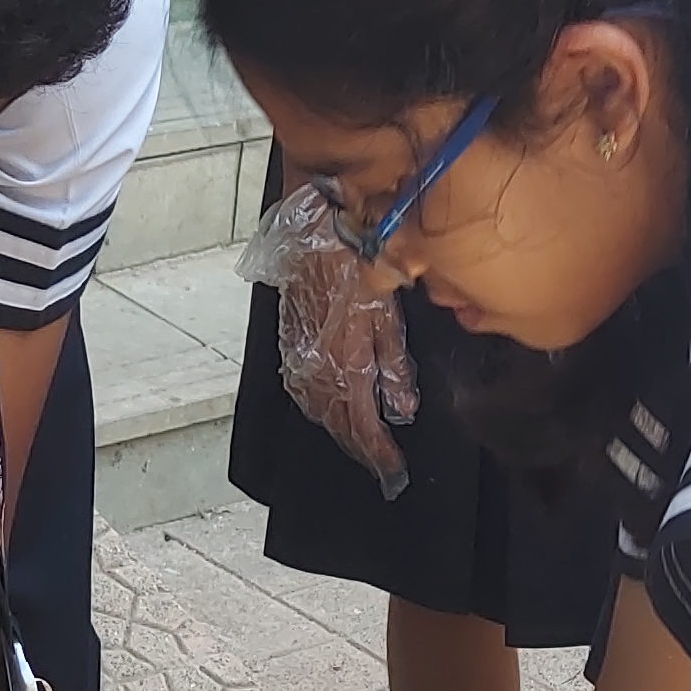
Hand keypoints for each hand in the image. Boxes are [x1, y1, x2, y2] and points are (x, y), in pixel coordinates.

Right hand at [237, 182, 417, 499]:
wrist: (313, 220)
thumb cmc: (357, 257)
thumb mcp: (386, 310)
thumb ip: (392, 363)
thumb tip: (402, 407)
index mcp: (343, 361)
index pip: (360, 423)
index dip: (377, 452)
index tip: (393, 470)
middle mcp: (314, 364)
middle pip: (335, 423)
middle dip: (359, 446)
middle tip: (380, 463)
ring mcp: (297, 351)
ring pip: (316, 407)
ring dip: (337, 428)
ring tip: (358, 442)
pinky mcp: (288, 336)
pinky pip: (302, 385)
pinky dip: (319, 404)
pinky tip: (329, 406)